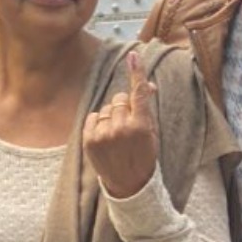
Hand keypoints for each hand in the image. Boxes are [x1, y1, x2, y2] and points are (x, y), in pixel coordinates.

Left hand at [83, 52, 158, 197]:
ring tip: (117, 135)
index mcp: (141, 126)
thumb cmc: (144, 156)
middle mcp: (121, 128)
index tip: (133, 56)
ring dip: (112, 116)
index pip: (138, 93)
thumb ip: (146, 109)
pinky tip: (106, 136)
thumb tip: (146, 85)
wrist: (130, 185)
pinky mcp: (89, 140)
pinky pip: (93, 116)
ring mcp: (104, 135)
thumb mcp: (152, 132)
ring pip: (107, 108)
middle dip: (125, 106)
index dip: (137, 72)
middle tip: (129, 124)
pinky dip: (99, 122)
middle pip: (120, 98)